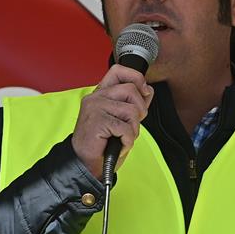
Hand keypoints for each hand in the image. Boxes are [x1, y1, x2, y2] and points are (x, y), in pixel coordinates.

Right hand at [72, 63, 152, 179]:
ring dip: (133, 130)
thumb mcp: (121, 118)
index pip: (119, 71)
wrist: (86, 163)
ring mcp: (95, 107)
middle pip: (131, 90)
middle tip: (130, 126)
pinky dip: (128, 141)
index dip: (136, 78)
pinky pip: (126, 128)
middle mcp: (96, 97)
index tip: (143, 91)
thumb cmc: (102, 142)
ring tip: (121, 137)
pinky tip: (118, 144)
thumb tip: (147, 90)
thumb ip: (133, 103)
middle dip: (139, 111)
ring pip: (132, 111)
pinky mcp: (97, 121)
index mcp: (101, 93)